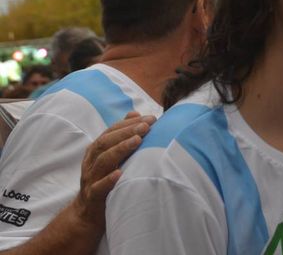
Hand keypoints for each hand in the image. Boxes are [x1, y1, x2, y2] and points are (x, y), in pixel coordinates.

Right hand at [72, 111, 156, 229]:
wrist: (89, 213)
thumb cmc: (105, 179)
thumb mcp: (112, 156)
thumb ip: (121, 136)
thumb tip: (135, 113)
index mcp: (96, 150)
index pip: (111, 131)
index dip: (129, 123)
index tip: (150, 118)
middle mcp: (92, 161)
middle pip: (106, 142)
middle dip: (126, 132)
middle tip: (146, 126)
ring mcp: (91, 178)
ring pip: (102, 161)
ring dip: (120, 149)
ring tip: (137, 140)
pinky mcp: (93, 196)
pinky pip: (99, 187)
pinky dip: (108, 180)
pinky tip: (120, 173)